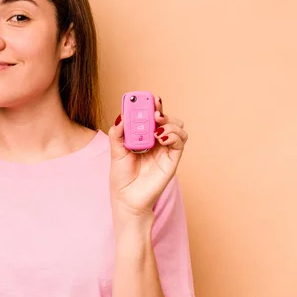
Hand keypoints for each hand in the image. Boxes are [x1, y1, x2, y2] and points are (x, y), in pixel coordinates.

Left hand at [107, 95, 187, 218]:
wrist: (127, 199)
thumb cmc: (122, 176)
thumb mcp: (116, 151)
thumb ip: (118, 134)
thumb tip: (121, 117)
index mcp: (143, 136)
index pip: (151, 116)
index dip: (152, 105)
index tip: (148, 97)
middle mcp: (157, 141)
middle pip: (167, 119)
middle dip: (161, 111)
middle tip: (153, 110)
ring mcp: (166, 150)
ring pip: (178, 127)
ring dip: (169, 122)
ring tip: (156, 126)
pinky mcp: (172, 160)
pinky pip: (180, 142)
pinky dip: (173, 135)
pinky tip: (160, 138)